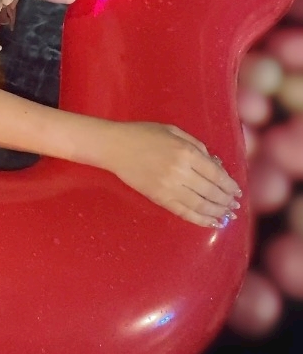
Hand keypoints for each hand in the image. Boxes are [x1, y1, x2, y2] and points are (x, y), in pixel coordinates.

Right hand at [108, 121, 241, 227]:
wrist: (115, 146)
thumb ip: (196, 146)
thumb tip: (215, 165)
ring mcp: (169, 187)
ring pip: (201, 205)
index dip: (230, 185)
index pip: (216, 174)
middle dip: (226, 200)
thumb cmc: (143, 134)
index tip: (237, 192)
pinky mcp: (159, 198)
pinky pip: (184, 212)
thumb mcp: (173, 131)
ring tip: (227, 215)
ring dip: (217, 212)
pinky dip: (200, 219)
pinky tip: (211, 222)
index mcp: (186, 152)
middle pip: (211, 191)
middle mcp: (180, 171)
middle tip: (235, 206)